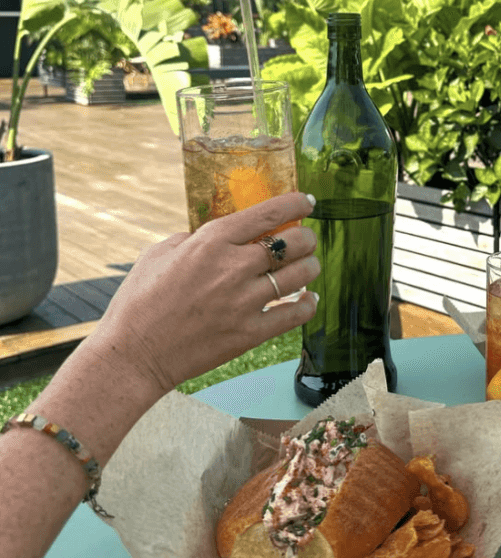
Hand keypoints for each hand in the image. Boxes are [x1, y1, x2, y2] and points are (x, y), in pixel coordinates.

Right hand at [85, 192, 319, 395]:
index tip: (308, 202)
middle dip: (307, 237)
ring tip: (307, 267)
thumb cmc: (139, 302)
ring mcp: (244, 302)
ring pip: (302, 275)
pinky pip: (297, 313)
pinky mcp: (250, 333)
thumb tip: (219, 236)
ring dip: (310, 267)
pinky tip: (307, 300)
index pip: (268, 213)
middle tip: (305, 241)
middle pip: (295, 241)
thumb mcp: (158, 253)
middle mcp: (233, 267)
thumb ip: (192, 238)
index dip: (297, 202)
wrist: (133, 355)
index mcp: (210, 242)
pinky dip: (308, 304)